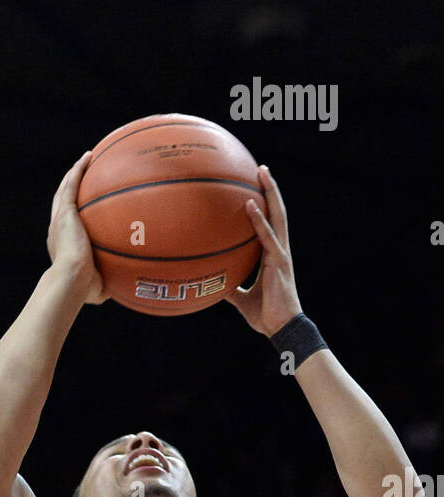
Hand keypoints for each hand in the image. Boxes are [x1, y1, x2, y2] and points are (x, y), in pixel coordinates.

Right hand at [46, 153, 107, 305]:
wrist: (71, 280)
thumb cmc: (82, 290)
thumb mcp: (96, 289)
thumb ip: (105, 286)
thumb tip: (118, 290)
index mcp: (61, 244)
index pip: (66, 224)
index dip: (72, 213)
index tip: (81, 207)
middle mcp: (57, 229)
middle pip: (61, 202)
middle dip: (70, 188)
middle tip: (80, 176)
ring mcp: (59, 219)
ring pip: (64, 189)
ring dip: (73, 174)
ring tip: (85, 160)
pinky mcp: (64, 212)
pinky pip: (71, 184)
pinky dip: (78, 170)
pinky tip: (88, 156)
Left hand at [228, 166, 301, 335]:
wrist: (281, 328)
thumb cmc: (266, 315)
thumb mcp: (242, 300)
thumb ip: (231, 289)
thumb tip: (215, 286)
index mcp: (273, 256)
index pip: (270, 224)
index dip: (266, 205)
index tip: (256, 187)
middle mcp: (279, 249)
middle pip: (277, 212)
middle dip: (270, 189)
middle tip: (261, 168)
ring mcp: (281, 253)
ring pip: (278, 216)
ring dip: (270, 193)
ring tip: (262, 172)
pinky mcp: (279, 261)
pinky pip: (267, 236)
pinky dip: (259, 220)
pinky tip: (251, 204)